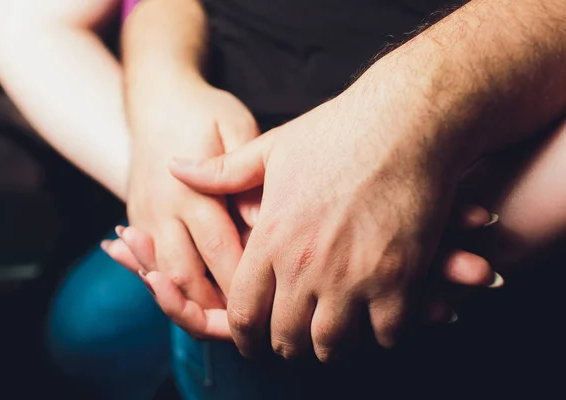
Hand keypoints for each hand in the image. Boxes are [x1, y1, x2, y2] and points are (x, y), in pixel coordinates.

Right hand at [126, 80, 259, 319]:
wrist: (156, 97)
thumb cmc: (203, 111)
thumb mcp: (233, 126)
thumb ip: (241, 172)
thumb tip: (258, 218)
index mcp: (189, 191)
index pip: (220, 250)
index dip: (246, 280)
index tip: (273, 300)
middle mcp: (162, 211)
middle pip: (187, 276)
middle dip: (218, 304)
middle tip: (251, 324)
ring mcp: (145, 217)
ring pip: (165, 278)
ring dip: (189, 302)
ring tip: (221, 321)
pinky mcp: (139, 219)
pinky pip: (149, 264)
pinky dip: (162, 286)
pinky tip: (176, 298)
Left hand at [167, 91, 492, 358]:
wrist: (406, 119)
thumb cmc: (338, 131)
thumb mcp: (270, 148)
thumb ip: (220, 172)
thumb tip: (174, 167)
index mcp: (271, 238)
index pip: (243, 313)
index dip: (246, 336)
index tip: (255, 340)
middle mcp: (305, 265)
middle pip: (285, 340)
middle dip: (287, 345)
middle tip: (298, 336)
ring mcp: (353, 276)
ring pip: (331, 347)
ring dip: (332, 345)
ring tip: (336, 329)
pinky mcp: (400, 278)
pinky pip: (387, 336)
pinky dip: (383, 334)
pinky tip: (381, 315)